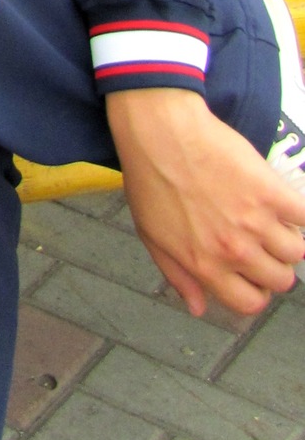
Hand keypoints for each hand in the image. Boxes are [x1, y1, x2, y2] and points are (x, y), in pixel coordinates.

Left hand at [108, 89, 304, 316]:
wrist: (160, 130)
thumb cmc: (151, 179)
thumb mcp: (153, 236)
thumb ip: (179, 276)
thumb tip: (199, 308)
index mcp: (206, 266)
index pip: (251, 304)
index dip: (255, 291)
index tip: (251, 274)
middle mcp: (234, 250)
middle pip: (280, 280)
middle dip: (273, 266)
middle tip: (261, 244)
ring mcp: (255, 221)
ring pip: (296, 251)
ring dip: (287, 239)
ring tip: (270, 220)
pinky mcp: (271, 191)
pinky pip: (304, 216)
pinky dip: (299, 213)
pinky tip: (284, 204)